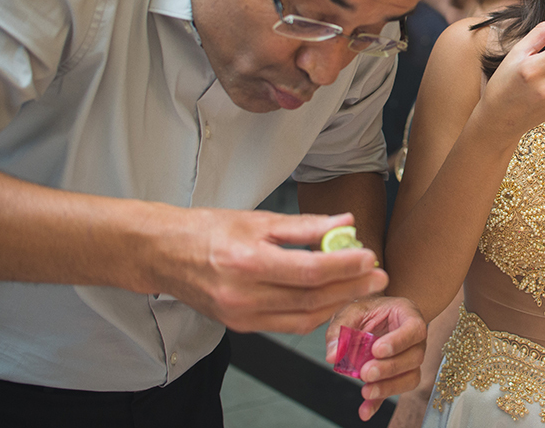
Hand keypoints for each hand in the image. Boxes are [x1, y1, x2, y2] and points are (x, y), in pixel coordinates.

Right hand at [158, 210, 386, 333]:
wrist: (165, 254)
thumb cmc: (207, 230)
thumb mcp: (257, 218)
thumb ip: (304, 225)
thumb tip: (344, 224)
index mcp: (247, 261)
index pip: (308, 270)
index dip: (344, 266)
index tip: (369, 257)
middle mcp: (243, 294)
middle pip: (310, 298)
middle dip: (350, 287)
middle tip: (378, 276)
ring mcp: (241, 316)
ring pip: (302, 317)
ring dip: (337, 303)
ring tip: (362, 286)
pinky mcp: (241, 327)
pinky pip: (288, 325)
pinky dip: (314, 314)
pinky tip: (331, 298)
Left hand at [327, 296, 427, 420]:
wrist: (375, 317)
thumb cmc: (368, 311)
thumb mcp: (352, 310)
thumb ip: (340, 329)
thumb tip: (333, 355)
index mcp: (408, 315)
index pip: (414, 328)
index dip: (399, 341)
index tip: (377, 350)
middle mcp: (415, 340)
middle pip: (414, 357)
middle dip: (390, 368)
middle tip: (365, 372)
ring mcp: (411, 359)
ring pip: (410, 377)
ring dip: (388, 387)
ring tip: (366, 391)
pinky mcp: (400, 376)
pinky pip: (394, 392)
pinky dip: (379, 403)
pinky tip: (364, 411)